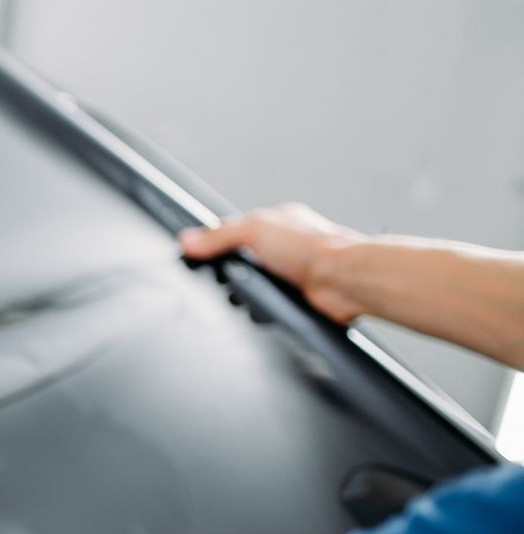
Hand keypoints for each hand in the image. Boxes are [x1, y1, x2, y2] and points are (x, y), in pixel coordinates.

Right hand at [180, 204, 364, 322]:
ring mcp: (291, 273)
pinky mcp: (296, 299)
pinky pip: (267, 308)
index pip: (235, 231)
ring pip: (254, 288)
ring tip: (251, 292)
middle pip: (242, 262)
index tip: (198, 253)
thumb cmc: (314, 248)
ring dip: (248, 295)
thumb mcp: (255, 230)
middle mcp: (285, 247)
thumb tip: (189, 239)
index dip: (215, 243)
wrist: (343, 280)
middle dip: (231, 274)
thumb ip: (220, 235)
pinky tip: (266, 305)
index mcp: (277, 223)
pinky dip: (262, 310)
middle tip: (227, 277)